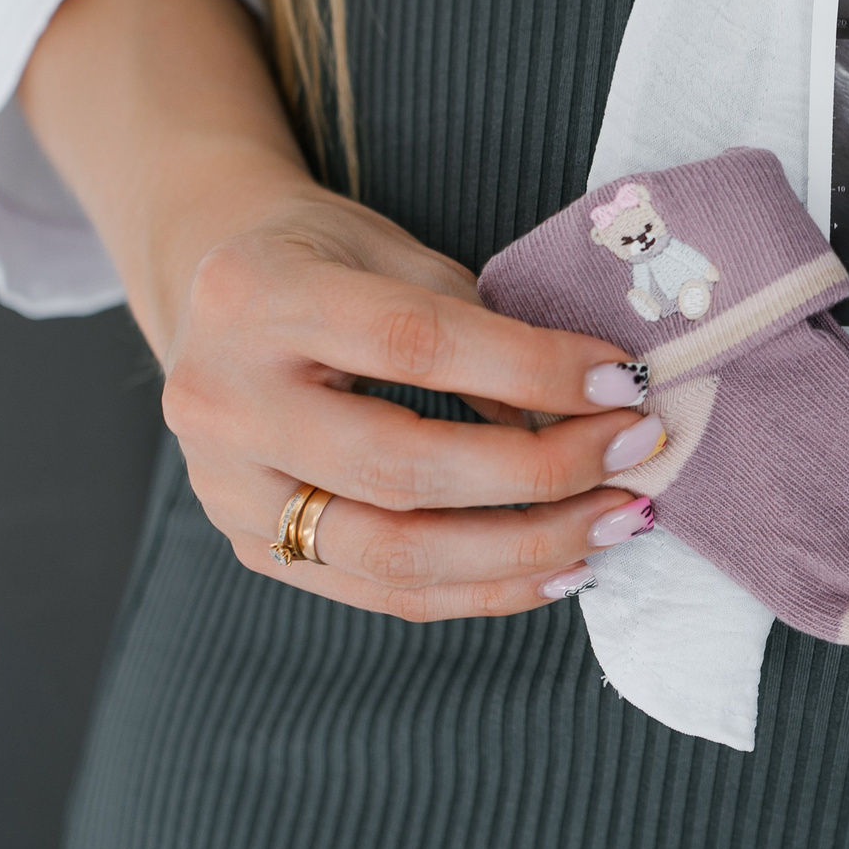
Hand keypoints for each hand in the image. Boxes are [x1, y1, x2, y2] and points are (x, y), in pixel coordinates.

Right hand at [17, 0, 666, 621]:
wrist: (215, 298)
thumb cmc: (328, 262)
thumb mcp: (399, 257)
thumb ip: (481, 330)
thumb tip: (591, 409)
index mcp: (259, 298)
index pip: (415, 345)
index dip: (531, 371)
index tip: (621, 382)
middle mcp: (224, 402)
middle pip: (401, 469)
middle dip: (539, 474)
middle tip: (634, 454)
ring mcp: (228, 490)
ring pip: (393, 556)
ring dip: (525, 550)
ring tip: (614, 522)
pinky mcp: (253, 548)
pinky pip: (382, 590)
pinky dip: (482, 588)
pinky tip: (559, 565)